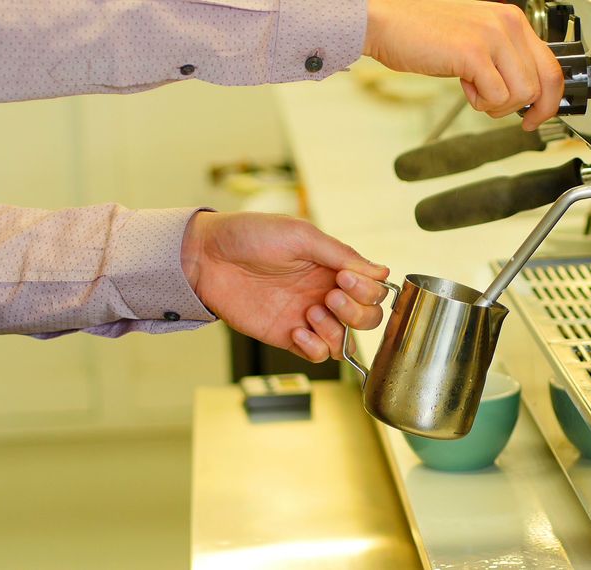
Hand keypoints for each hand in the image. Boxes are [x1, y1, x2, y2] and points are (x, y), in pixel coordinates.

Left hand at [181, 212, 390, 361]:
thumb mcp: (301, 235)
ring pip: (347, 342)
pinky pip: (318, 355)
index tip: (344, 279)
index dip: (368, 290)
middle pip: (368, 318)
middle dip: (357, 312)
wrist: (208, 256)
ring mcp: (309, 317)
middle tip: (329, 296)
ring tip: (310, 313)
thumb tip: (382, 272)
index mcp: (334, 268)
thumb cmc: (251, 235)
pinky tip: (297, 330)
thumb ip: (342, 255)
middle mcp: (327, 293)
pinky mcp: (288, 336)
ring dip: (337, 331)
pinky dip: (316, 347)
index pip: (375, 290)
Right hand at [364, 0, 562, 130]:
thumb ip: (503, 59)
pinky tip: (465, 86)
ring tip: (476, 92)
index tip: (537, 115)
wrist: (387, 23)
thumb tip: (526, 91)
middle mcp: (507, 24)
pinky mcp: (473, 53)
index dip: (550, 99)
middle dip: (527, 108)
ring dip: (499, 105)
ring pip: (522, 93)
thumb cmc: (424, 33)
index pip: (552, 65)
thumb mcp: (476, 40)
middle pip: (543, 83)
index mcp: (512, 20)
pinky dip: (481, 102)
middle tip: (513, 117)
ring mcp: (492, 36)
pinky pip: (497, 96)